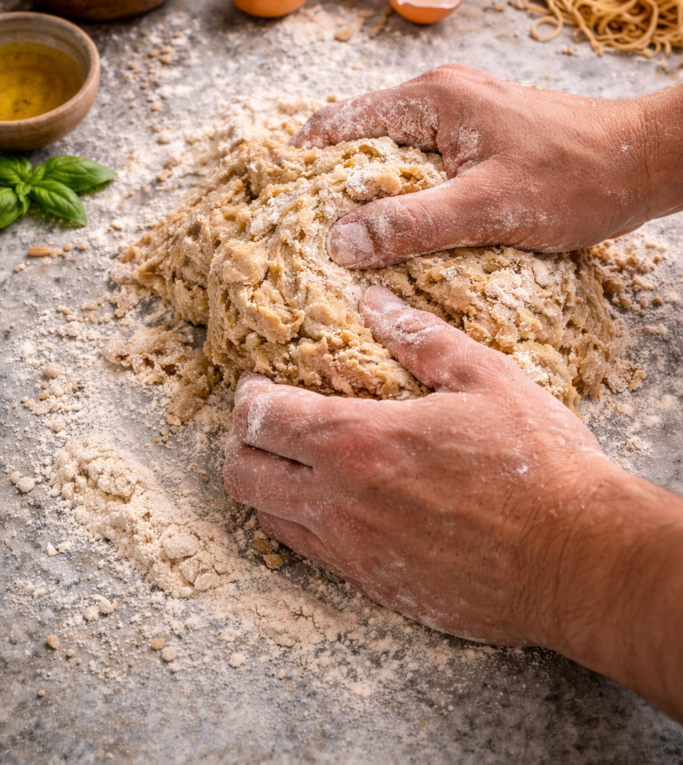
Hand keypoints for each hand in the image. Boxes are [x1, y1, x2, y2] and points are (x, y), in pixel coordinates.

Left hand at [224, 287, 682, 721]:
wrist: (578, 560)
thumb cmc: (538, 464)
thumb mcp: (484, 378)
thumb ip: (420, 338)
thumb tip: (373, 301)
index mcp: (359, 442)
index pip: (262, 419)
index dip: (247, 398)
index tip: (257, 385)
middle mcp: (341, 502)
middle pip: (244, 475)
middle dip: (240, 443)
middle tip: (263, 422)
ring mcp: (357, 552)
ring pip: (271, 520)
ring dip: (268, 486)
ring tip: (294, 461)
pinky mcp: (379, 587)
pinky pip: (316, 555)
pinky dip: (308, 524)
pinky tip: (340, 504)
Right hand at [290, 65, 682, 266]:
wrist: (646, 160)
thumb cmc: (575, 177)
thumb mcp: (487, 209)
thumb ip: (411, 224)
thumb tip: (340, 242)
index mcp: (432, 99)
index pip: (341, 122)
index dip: (302, 161)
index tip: (272, 200)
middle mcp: (441, 95)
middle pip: (361, 134)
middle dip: (330, 178)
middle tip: (302, 229)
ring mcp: (463, 112)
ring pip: (393, 150)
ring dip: (369, 187)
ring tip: (342, 236)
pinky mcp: (482, 134)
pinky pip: (424, 160)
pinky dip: (404, 188)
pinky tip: (400, 226)